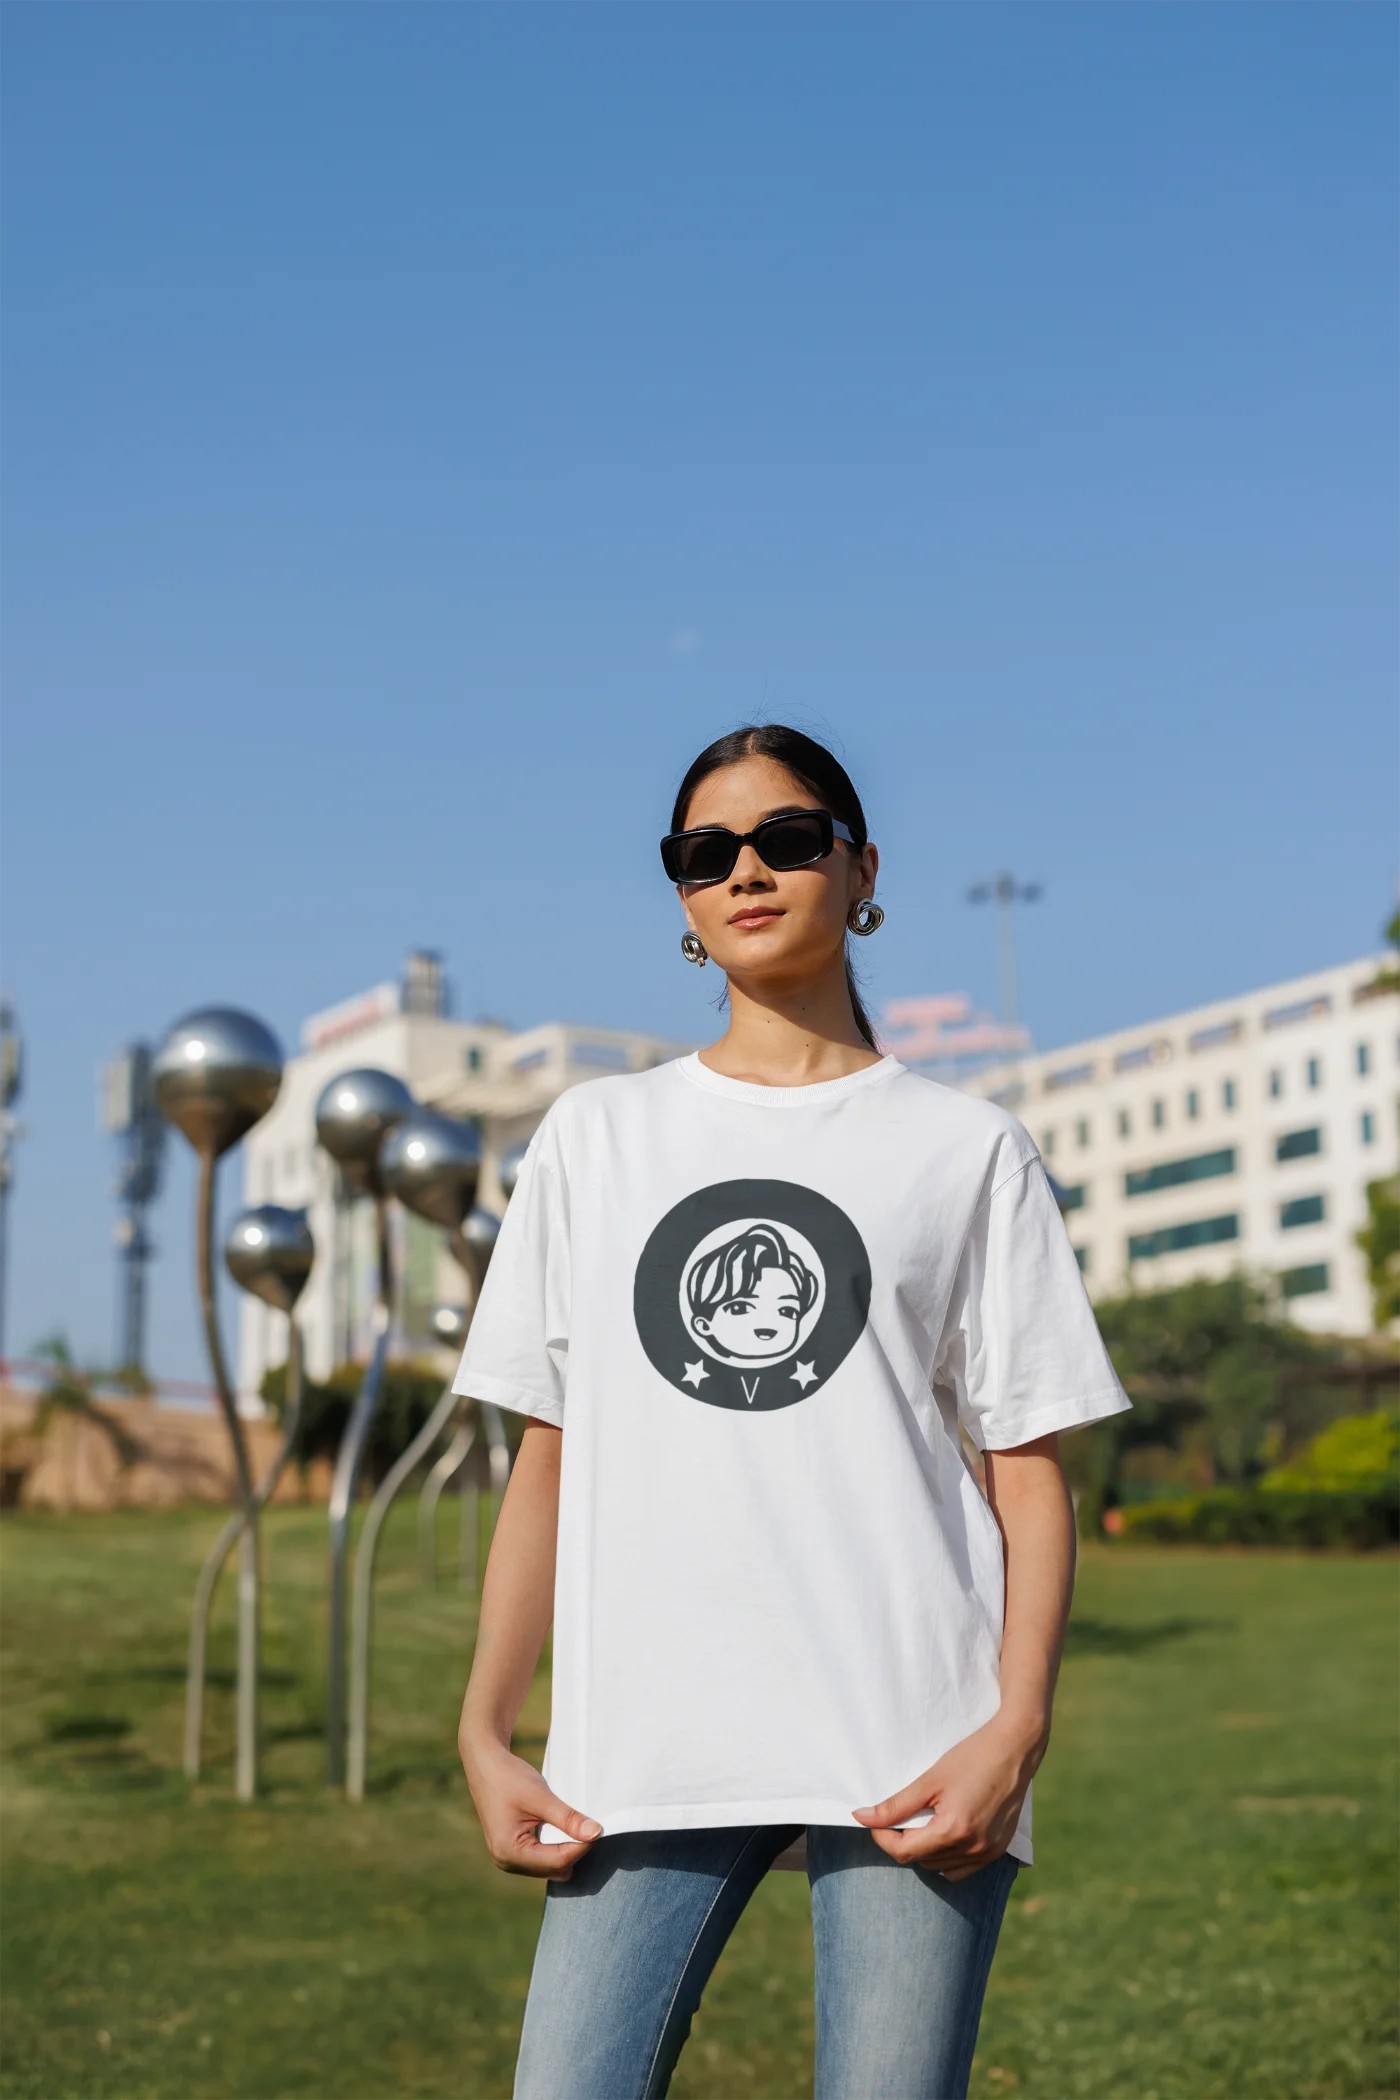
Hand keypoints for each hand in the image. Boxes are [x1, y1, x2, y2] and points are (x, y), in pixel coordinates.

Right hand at [461, 1731, 600, 1879]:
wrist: (486, 1765)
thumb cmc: (509, 1778)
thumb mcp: (541, 1797)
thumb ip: (568, 1818)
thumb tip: (596, 1833)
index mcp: (509, 1851)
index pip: (558, 1861)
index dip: (582, 1846)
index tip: (598, 1827)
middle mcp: (507, 1862)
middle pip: (555, 1869)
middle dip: (574, 1850)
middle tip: (586, 1824)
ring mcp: (509, 1859)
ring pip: (551, 1868)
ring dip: (566, 1849)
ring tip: (573, 1825)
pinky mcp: (513, 1852)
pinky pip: (542, 1860)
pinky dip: (556, 1847)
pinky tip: (560, 1828)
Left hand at [853, 1713, 1045, 1880]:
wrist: (1015, 1749)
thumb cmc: (972, 1758)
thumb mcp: (929, 1780)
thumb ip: (894, 1805)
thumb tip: (861, 1817)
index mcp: (953, 1830)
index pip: (905, 1852)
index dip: (883, 1838)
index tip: (875, 1820)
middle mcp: (973, 1848)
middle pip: (921, 1860)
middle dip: (905, 1840)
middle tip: (904, 1813)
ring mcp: (988, 1853)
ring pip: (940, 1867)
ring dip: (926, 1850)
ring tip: (927, 1819)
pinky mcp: (998, 1851)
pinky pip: (962, 1869)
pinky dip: (948, 1857)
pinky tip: (947, 1831)